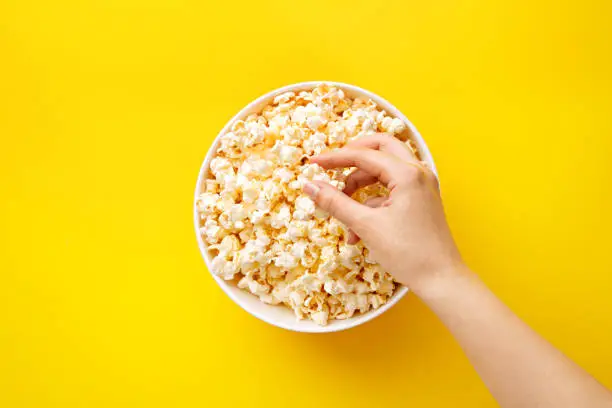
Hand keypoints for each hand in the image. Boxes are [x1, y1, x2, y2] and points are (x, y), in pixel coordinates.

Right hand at [303, 134, 462, 290]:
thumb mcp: (366, 225)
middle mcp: (418, 172)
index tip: (313, 163)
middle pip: (380, 148)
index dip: (334, 158)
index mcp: (407, 173)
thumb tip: (309, 186)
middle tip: (332, 168)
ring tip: (344, 214)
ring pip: (385, 170)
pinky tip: (359, 231)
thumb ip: (336, 202)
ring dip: (360, 187)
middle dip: (353, 157)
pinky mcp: (421, 200)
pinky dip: (372, 203)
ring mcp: (422, 185)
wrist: (441, 280)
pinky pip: (392, 189)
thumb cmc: (407, 253)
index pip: (363, 155)